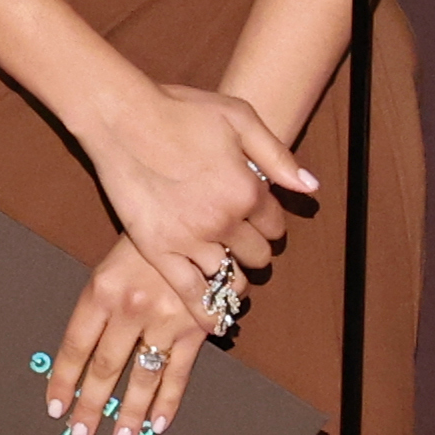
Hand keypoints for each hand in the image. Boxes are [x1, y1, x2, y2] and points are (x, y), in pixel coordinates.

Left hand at [47, 238, 215, 434]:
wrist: (198, 219)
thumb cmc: (148, 242)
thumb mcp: (111, 264)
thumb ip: (99, 307)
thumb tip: (80, 359)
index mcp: (102, 290)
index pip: (75, 346)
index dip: (63, 381)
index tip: (55, 407)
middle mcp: (131, 308)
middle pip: (104, 368)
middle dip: (91, 406)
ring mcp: (165, 319)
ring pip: (142, 376)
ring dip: (130, 413)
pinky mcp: (195, 327)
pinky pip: (179, 372)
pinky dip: (168, 401)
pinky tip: (157, 424)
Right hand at [78, 80, 311, 335]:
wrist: (124, 118)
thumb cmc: (180, 110)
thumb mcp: (239, 117)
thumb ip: (277, 154)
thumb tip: (310, 186)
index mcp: (248, 189)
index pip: (274, 224)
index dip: (269, 223)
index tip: (259, 221)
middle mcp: (225, 220)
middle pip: (256, 254)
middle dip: (255, 250)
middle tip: (242, 244)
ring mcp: (191, 240)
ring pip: (229, 276)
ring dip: (235, 277)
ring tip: (229, 273)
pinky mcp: (159, 251)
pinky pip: (191, 292)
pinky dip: (206, 311)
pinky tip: (215, 324)